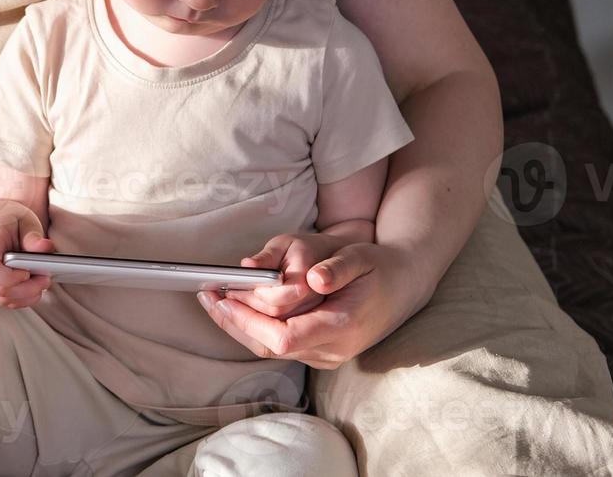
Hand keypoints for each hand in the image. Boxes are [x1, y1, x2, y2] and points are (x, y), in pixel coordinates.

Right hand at [0, 202, 55, 309]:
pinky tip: (34, 289)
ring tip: (42, 282)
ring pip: (2, 299)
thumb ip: (33, 236)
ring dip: (26, 296)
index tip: (30, 271)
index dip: (13, 277)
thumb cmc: (10, 220)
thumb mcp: (25, 221)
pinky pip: (3, 300)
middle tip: (46, 278)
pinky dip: (21, 299)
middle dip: (27, 288)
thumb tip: (45, 247)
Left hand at [197, 238, 425, 368]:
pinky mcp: (320, 351)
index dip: (249, 321)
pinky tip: (238, 308)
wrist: (405, 286)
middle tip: (207, 296)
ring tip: (214, 300)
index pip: (283, 337)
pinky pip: (279, 345)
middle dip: (234, 323)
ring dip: (240, 326)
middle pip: (270, 348)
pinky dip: (255, 328)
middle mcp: (333, 348)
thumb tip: (313, 278)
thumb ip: (338, 267)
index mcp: (342, 326)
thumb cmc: (381, 268)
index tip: (224, 298)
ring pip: (271, 350)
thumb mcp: (362, 257)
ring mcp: (327, 355)